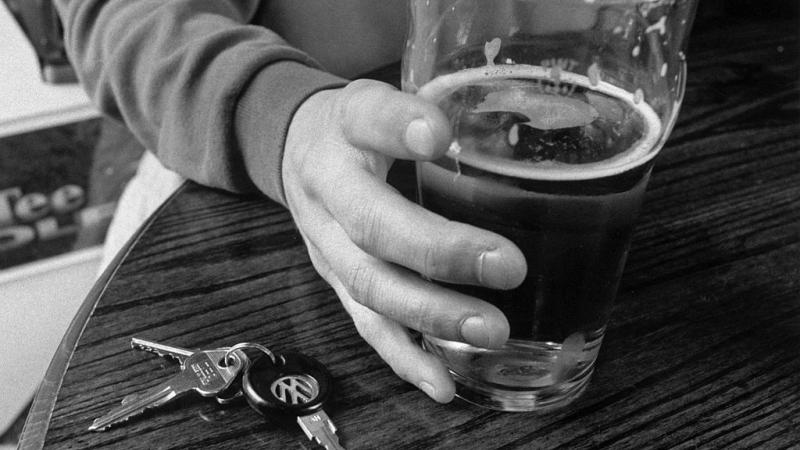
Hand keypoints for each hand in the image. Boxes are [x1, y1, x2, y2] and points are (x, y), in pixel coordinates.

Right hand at [282, 79, 526, 401]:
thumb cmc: (351, 127)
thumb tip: (481, 134)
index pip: (367, 121)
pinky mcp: (337, 283)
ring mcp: (328, 246)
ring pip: (371, 287)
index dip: (400, 128)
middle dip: (439, 252)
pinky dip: (406, 358)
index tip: (438, 135)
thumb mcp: (378, 99)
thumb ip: (418, 112)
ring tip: (491, 331)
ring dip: (431, 314)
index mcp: (342, 131)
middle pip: (373, 227)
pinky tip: (443, 385)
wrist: (294, 154)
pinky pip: (367, 325)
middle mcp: (326, 192)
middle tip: (508, 266)